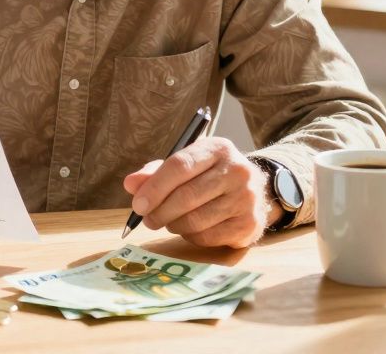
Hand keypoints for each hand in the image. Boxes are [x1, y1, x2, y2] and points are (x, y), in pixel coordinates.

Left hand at [122, 136, 273, 247]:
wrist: (254, 191)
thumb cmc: (210, 176)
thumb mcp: (186, 165)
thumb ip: (155, 173)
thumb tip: (130, 184)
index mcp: (218, 149)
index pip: (179, 166)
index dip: (154, 188)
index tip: (137, 204)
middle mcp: (237, 171)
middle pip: (186, 196)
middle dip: (159, 211)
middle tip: (147, 219)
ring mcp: (247, 199)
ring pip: (195, 220)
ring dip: (173, 225)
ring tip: (169, 222)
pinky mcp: (249, 224)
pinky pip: (208, 236)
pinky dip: (190, 236)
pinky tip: (189, 229)